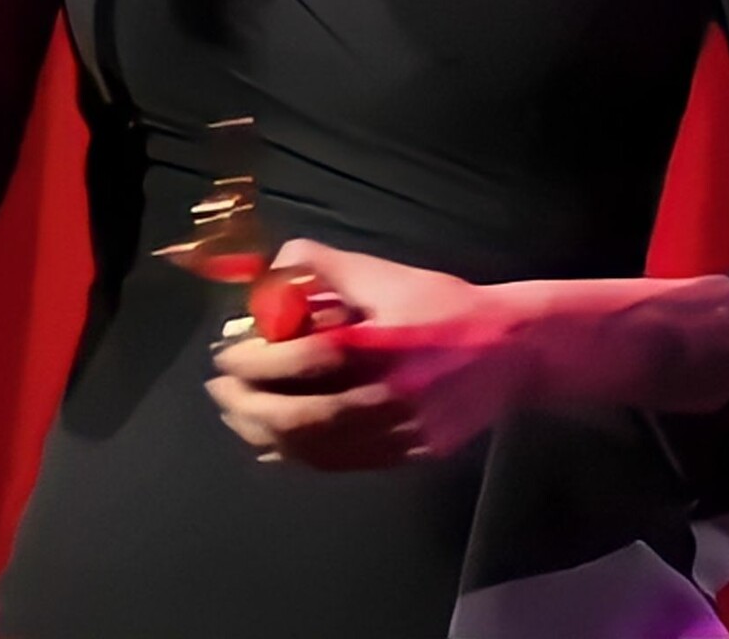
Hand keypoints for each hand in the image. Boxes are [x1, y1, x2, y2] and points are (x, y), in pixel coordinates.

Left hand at [204, 239, 534, 469]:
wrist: (511, 349)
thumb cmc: (443, 303)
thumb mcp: (384, 273)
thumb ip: (324, 265)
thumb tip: (270, 269)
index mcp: (380, 344)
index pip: (299, 359)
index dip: (252, 360)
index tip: (224, 353)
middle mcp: (388, 396)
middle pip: (300, 416)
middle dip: (248, 405)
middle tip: (217, 390)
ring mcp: (401, 433)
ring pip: (318, 448)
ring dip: (266, 435)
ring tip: (236, 417)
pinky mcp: (410, 456)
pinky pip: (342, 464)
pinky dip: (300, 456)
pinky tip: (275, 445)